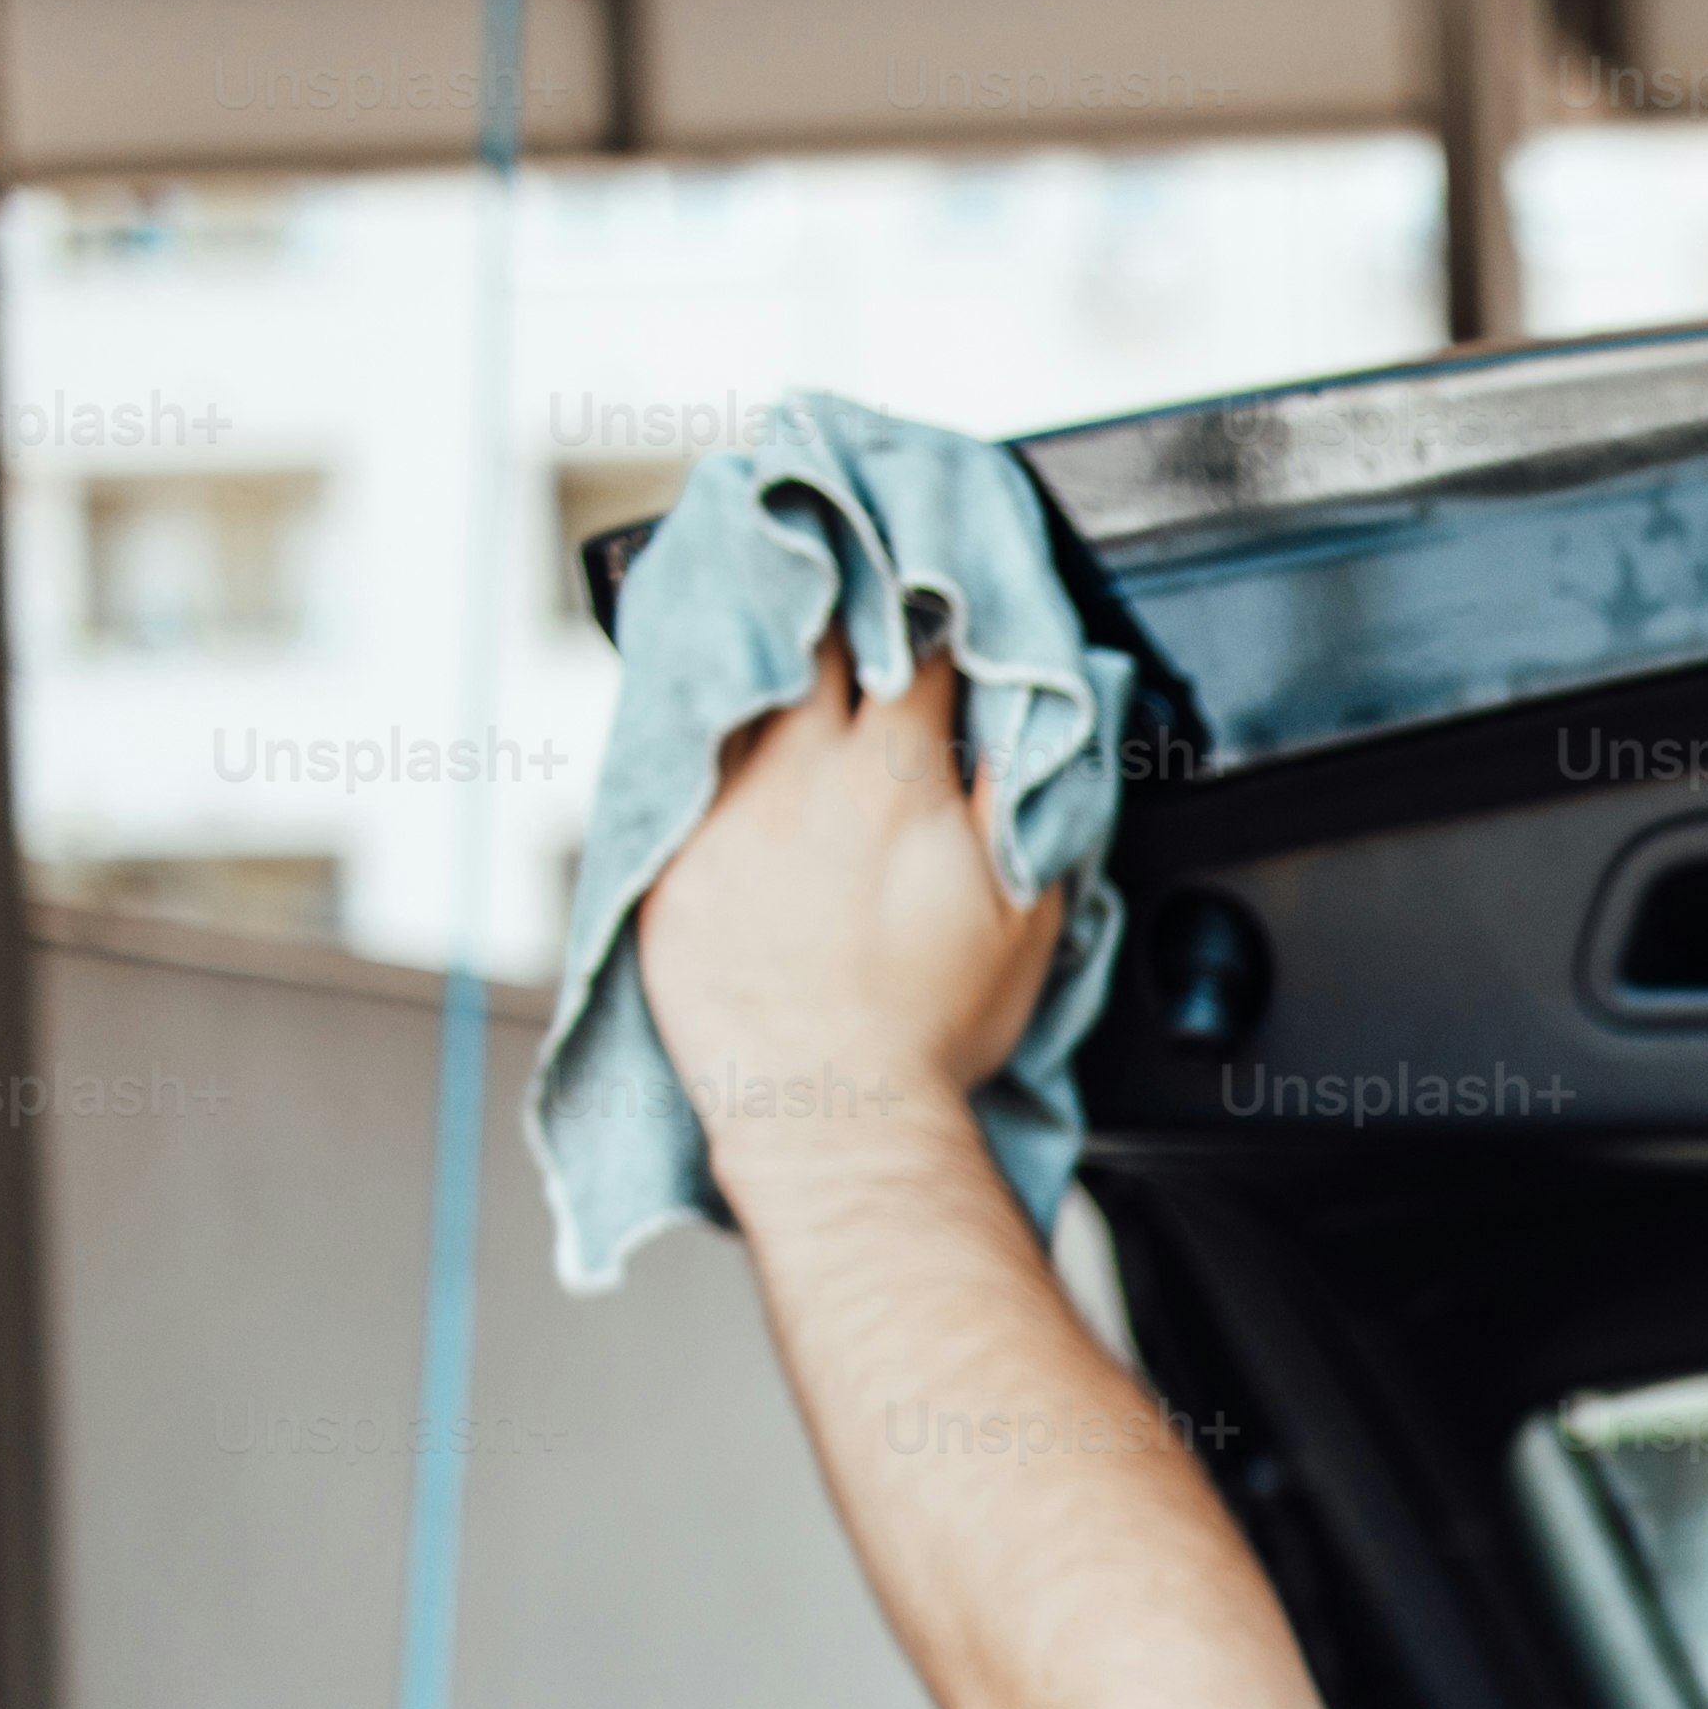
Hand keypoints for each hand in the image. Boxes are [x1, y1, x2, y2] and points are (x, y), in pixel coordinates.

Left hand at [635, 632, 1068, 1208]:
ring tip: (776, 654)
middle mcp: (797, 777)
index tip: (923, 598)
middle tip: (841, 593)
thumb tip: (1039, 724)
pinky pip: (676, 774)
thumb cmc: (929, 1029)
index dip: (922, 609)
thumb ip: (1028, 804)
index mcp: (892, 780)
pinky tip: (717, 749)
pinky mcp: (668, 864)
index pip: (911, 646)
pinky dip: (702, 747)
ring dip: (761, 667)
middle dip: (833, 610)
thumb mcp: (1024, 913)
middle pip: (810, 642)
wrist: (832, 1114)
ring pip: (733, 695)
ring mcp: (720, 815)